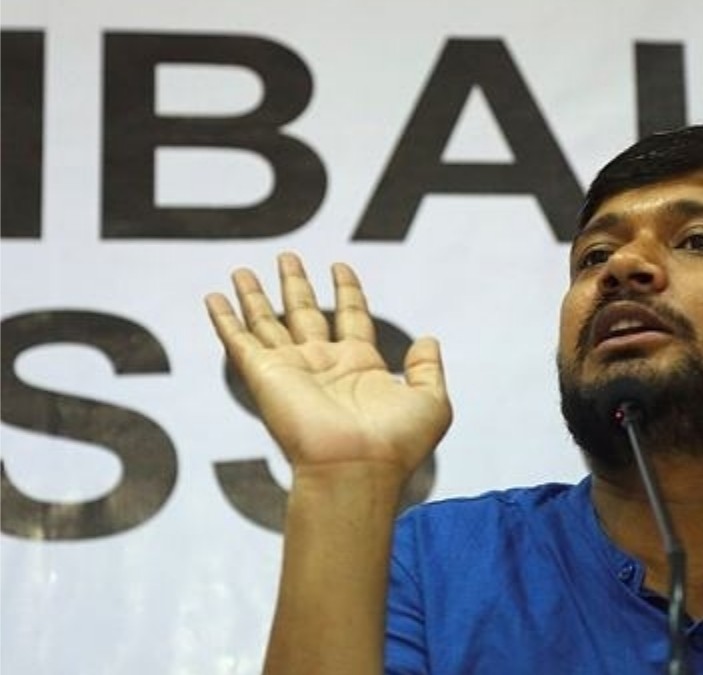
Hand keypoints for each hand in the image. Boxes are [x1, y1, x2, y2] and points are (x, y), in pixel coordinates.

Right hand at [204, 253, 450, 476]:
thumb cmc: (396, 443)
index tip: (340, 267)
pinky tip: (213, 298)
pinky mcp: (264, 376)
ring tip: (242, 270)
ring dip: (254, 297)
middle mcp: (323, 367)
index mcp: (361, 368)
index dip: (347, 291)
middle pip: (305, 314)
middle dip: (296, 286)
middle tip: (287, 258)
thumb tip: (429, 341)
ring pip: (267, 324)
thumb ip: (428, 369)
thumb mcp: (431, 402)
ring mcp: (291, 370)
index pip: (352, 318)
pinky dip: (224, 320)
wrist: (358, 467)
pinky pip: (239, 341)